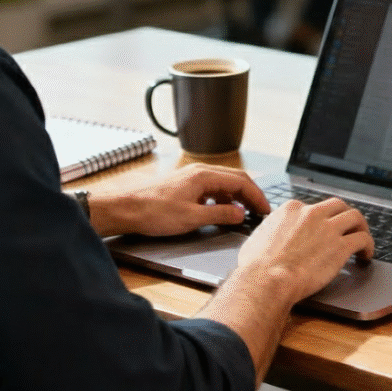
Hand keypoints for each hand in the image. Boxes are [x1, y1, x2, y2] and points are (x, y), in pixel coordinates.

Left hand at [87, 164, 270, 237]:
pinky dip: (222, 199)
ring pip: (223, 184)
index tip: (265, 210)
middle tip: (261, 212)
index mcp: (204, 176)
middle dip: (251, 195)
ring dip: (237, 198)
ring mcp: (191, 178)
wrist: (126, 209)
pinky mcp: (185, 186)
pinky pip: (211, 189)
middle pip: (235, 180)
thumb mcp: (192, 218)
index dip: (257, 197)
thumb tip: (241, 214)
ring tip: (245, 214)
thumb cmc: (153, 212)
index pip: (241, 182)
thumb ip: (220, 215)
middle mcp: (199, 172)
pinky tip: (221, 212)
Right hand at [237, 197, 373, 304]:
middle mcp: (312, 214)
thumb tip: (270, 239)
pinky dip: (368, 246)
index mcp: (291, 210)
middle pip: (338, 205)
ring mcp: (328, 229)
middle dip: (345, 215)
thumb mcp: (259, 238)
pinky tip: (366, 255)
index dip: (322, 218)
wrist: (266, 279)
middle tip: (349, 227)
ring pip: (355, 217)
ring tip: (363, 239)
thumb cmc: (256, 266)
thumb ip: (271, 233)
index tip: (324, 228)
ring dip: (362, 227)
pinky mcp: (341, 246)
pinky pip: (363, 239)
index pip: (313, 207)